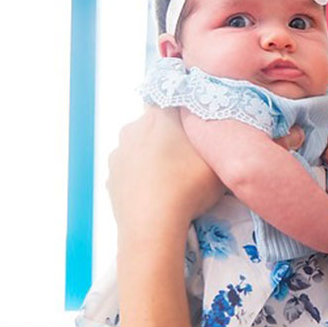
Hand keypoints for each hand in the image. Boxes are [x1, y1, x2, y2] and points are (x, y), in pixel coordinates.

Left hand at [107, 108, 224, 247]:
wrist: (151, 228)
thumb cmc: (188, 189)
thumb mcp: (216, 162)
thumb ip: (214, 142)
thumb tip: (212, 133)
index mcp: (159, 117)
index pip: (171, 99)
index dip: (184, 110)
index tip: (194, 124)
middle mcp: (133, 128)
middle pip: (154, 124)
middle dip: (168, 135)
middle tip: (186, 156)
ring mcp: (118, 153)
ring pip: (139, 147)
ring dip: (151, 156)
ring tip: (169, 179)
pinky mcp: (111, 177)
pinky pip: (129, 169)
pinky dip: (139, 176)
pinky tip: (154, 192)